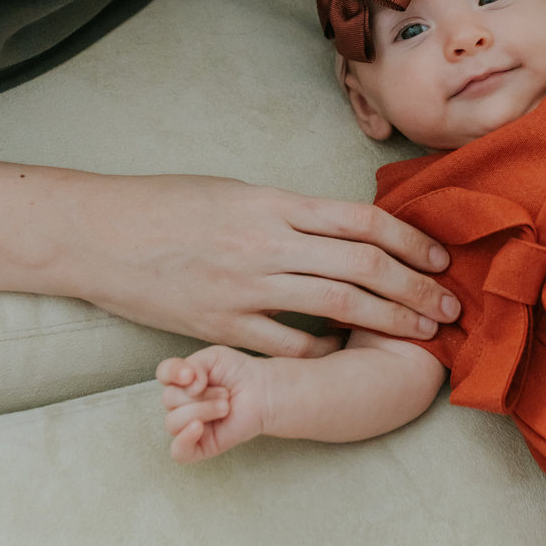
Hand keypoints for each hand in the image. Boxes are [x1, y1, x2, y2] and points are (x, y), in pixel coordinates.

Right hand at [49, 175, 461, 355]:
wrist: (97, 234)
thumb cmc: (165, 206)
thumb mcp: (236, 192)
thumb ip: (289, 212)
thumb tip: (342, 230)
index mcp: (273, 202)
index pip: (361, 220)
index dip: (410, 240)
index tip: (440, 257)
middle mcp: (266, 242)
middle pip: (362, 266)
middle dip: (415, 288)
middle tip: (449, 307)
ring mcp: (244, 287)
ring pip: (338, 306)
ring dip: (389, 320)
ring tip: (423, 332)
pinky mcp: (221, 326)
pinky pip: (289, 346)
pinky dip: (325, 351)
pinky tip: (347, 354)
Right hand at [160, 343, 302, 462]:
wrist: (263, 393)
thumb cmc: (239, 374)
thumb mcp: (214, 357)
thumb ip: (193, 364)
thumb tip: (187, 387)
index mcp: (181, 382)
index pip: (163, 374)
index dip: (172, 373)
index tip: (191, 374)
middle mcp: (180, 404)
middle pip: (169, 400)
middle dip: (200, 395)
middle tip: (225, 393)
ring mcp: (188, 427)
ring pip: (173, 422)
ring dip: (202, 411)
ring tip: (226, 406)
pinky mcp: (199, 447)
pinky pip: (178, 452)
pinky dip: (184, 440)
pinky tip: (199, 427)